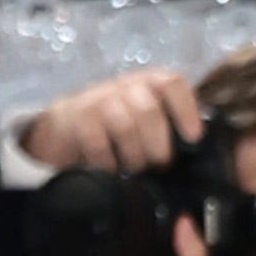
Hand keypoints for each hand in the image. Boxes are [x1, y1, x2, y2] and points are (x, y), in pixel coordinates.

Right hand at [19, 60, 206, 175]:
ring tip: (134, 172)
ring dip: (133, 156)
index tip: (192, 139)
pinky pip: (98, 142)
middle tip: (158, 167)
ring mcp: (100, 99)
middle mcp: (126, 85)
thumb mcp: (141, 122)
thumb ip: (165, 127)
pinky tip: (110, 171)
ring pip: (125, 126)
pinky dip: (107, 162)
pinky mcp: (78, 118)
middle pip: (149, 111)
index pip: (172, 84)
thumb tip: (193, 151)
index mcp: (148, 83)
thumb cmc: (111, 129)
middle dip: (157, 146)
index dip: (186, 111)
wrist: (62, 127)